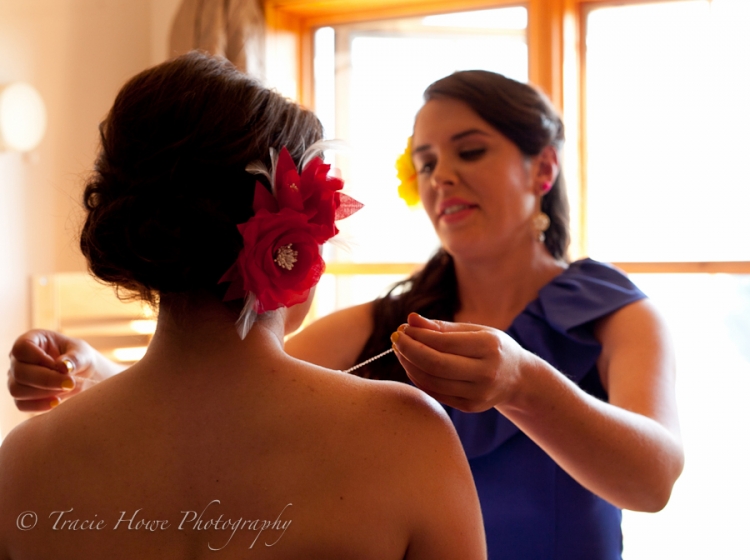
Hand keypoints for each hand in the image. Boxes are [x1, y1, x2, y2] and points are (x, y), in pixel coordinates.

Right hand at [7, 330, 99, 411]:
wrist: (84, 376)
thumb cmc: (81, 359)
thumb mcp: (83, 354)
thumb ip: (75, 358)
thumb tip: (62, 366)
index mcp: (33, 340)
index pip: (21, 348)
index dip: (39, 358)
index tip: (61, 366)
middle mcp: (19, 359)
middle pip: (19, 372)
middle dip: (46, 380)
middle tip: (70, 383)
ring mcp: (17, 378)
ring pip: (17, 390)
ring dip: (43, 393)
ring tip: (65, 389)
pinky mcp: (22, 396)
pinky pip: (21, 404)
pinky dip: (39, 405)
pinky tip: (57, 402)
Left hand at [390, 313, 530, 412]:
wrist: (518, 378)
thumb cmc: (492, 347)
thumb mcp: (474, 331)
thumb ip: (442, 327)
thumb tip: (411, 319)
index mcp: (489, 347)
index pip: (443, 343)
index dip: (418, 336)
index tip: (402, 328)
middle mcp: (486, 373)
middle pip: (435, 365)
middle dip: (409, 351)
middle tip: (395, 339)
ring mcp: (479, 394)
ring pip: (432, 381)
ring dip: (409, 365)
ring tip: (400, 351)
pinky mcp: (471, 407)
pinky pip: (436, 393)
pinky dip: (418, 378)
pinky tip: (412, 365)